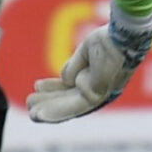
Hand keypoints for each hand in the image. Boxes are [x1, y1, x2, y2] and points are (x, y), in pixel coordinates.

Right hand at [28, 0, 151, 121]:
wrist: (121, 37)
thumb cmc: (109, 40)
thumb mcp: (86, 53)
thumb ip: (74, 67)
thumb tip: (65, 80)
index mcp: (101, 78)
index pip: (75, 89)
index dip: (56, 90)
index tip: (37, 87)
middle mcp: (102, 90)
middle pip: (71, 101)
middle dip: (50, 104)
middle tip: (30, 104)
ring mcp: (100, 94)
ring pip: (70, 107)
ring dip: (50, 111)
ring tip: (32, 114)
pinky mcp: (96, 95)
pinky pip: (71, 107)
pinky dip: (54, 112)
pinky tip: (40, 114)